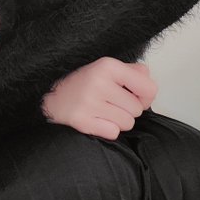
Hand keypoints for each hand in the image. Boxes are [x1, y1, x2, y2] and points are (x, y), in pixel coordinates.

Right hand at [42, 57, 157, 140]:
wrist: (50, 95)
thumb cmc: (84, 82)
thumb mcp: (106, 67)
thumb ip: (133, 72)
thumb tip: (150, 83)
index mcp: (108, 66)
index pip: (148, 88)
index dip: (146, 96)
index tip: (135, 96)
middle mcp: (99, 83)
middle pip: (137, 109)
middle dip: (128, 109)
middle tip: (112, 102)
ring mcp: (89, 103)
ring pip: (127, 123)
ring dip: (119, 120)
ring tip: (104, 110)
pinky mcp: (82, 121)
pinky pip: (113, 133)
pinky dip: (108, 129)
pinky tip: (96, 119)